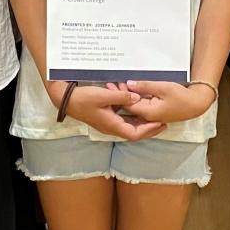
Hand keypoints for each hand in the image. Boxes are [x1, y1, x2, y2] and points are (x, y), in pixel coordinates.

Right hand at [46, 82, 164, 140]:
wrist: (66, 100)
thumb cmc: (84, 98)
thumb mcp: (104, 95)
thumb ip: (122, 97)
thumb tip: (138, 99)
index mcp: (112, 125)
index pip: (135, 134)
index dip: (149, 130)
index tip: (161, 123)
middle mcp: (111, 127)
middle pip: (134, 132)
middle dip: (149, 128)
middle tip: (164, 121)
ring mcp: (108, 123)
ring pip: (129, 126)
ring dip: (142, 123)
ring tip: (155, 116)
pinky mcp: (106, 117)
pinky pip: (124, 120)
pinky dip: (133, 116)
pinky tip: (139, 109)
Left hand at [122, 80, 216, 123]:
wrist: (196, 104)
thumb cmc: (181, 96)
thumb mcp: (163, 87)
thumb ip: (145, 86)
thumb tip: (129, 83)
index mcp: (148, 112)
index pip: (128, 104)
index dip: (119, 94)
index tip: (113, 83)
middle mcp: (148, 117)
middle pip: (130, 106)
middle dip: (121, 95)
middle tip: (113, 83)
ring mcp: (151, 116)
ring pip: (136, 106)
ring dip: (128, 96)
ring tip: (120, 84)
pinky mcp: (155, 113)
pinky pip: (142, 106)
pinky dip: (136, 98)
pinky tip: (133, 89)